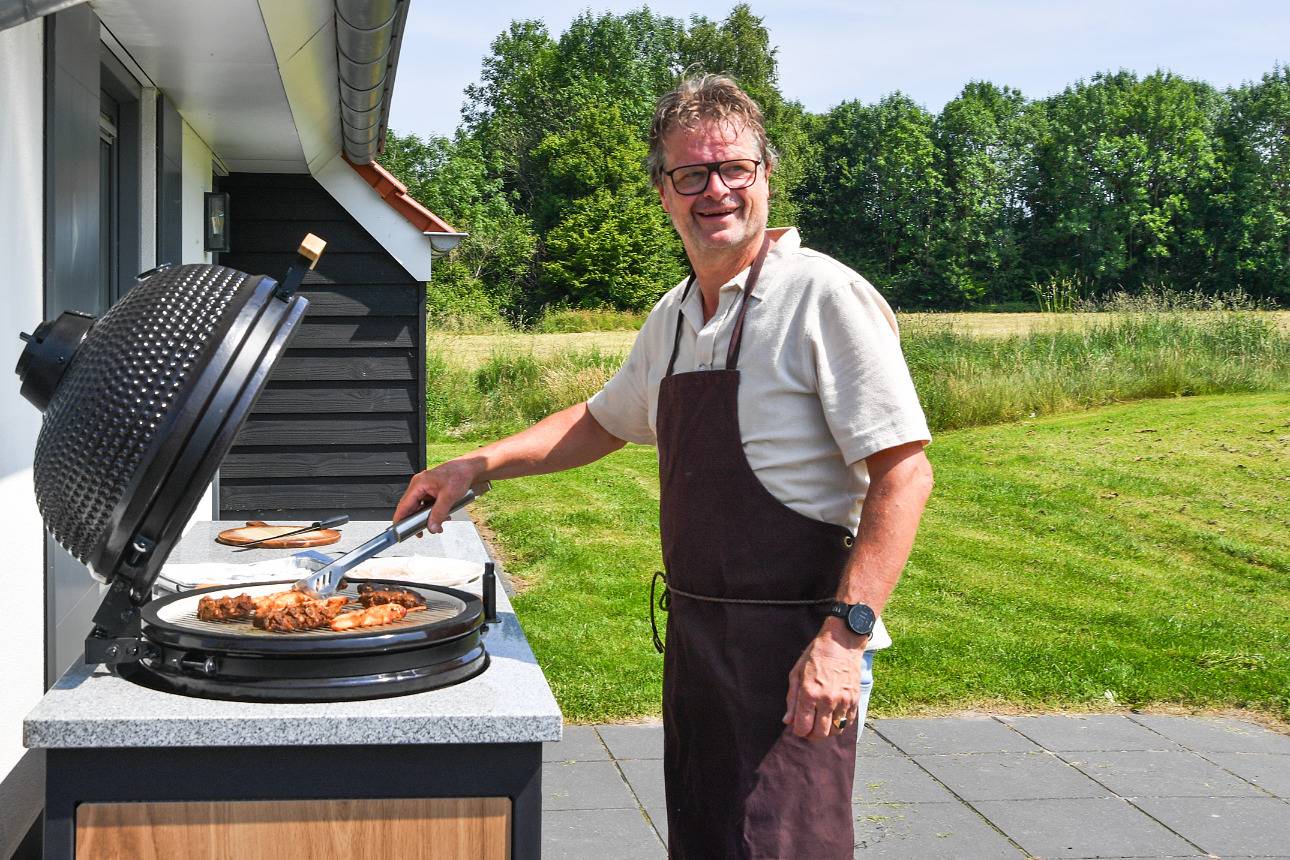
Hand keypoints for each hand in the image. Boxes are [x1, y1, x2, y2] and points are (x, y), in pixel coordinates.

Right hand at [392, 458, 481, 533]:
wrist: (468, 469)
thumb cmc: (459, 475)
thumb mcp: (449, 496)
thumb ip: (439, 513)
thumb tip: (432, 527)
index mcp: (419, 484)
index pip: (404, 504)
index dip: (400, 519)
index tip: (400, 531)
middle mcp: (419, 485)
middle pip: (411, 508)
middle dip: (418, 521)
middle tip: (421, 532)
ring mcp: (425, 488)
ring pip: (420, 508)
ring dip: (428, 518)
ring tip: (438, 525)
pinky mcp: (431, 491)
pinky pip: (428, 505)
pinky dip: (434, 512)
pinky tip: (443, 517)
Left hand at [783, 621, 866, 739]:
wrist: (841, 643)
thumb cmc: (815, 656)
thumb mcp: (796, 673)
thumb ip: (792, 699)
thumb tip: (787, 721)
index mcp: (809, 693)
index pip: (803, 727)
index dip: (798, 731)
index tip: (798, 726)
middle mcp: (827, 700)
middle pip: (820, 734)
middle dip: (812, 734)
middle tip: (809, 726)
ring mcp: (843, 701)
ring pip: (835, 731)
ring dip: (827, 731)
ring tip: (821, 722)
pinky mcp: (855, 700)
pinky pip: (848, 723)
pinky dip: (840, 724)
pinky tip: (833, 716)